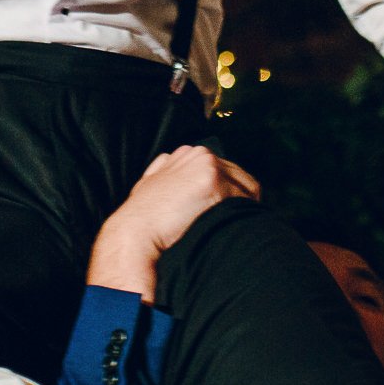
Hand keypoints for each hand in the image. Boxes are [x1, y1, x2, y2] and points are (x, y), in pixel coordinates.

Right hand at [88, 146, 259, 300]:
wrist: (136, 231)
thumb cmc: (145, 215)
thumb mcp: (154, 183)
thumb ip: (170, 171)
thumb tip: (173, 166)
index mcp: (189, 153)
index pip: (227, 169)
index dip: (232, 193)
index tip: (228, 212)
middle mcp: (200, 154)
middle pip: (240, 177)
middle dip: (242, 199)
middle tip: (236, 222)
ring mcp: (207, 166)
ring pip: (247, 187)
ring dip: (245, 208)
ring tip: (233, 226)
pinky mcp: (212, 182)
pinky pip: (244, 200)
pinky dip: (243, 216)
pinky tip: (231, 227)